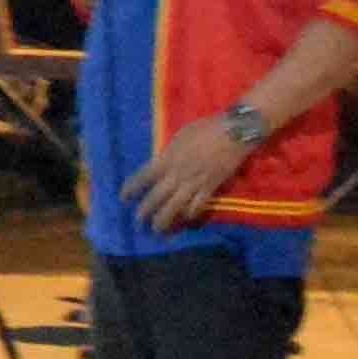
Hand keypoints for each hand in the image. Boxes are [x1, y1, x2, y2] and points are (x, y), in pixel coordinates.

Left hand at [131, 110, 256, 231]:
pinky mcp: (210, 187)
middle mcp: (177, 174)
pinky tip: (186, 218)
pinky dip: (190, 214)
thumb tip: (162, 162)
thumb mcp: (180, 137)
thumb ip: (169, 153)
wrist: (233, 132)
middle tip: (138, 222)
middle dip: (144, 212)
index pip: (143, 177)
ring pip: (174, 207)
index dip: (131, 189)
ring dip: (164, 220)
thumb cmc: (206, 128)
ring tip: (157, 230)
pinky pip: (197, 205)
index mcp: (167, 159)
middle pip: (156, 197)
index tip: (123, 198)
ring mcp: (194, 183)